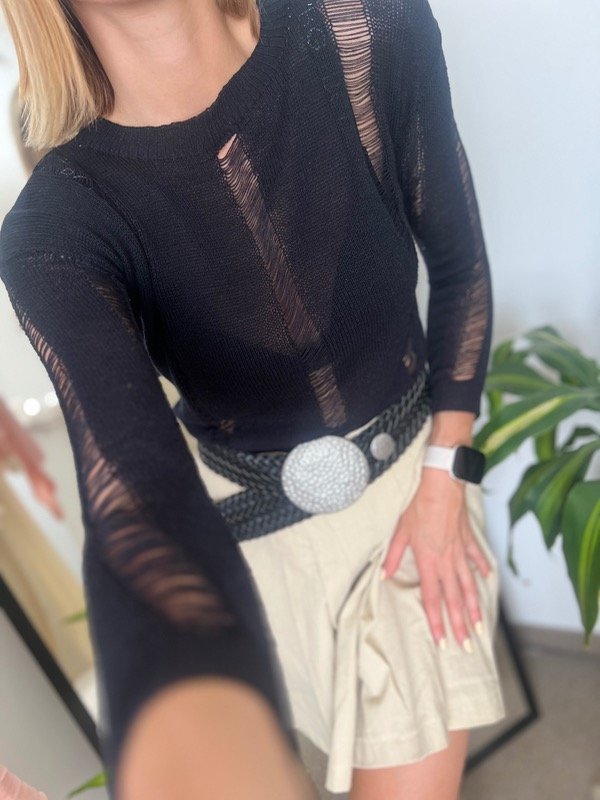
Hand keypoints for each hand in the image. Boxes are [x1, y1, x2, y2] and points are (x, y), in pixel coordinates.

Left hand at [380, 467, 491, 650]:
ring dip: (474, 609)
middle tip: (466, 646)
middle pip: (454, 600)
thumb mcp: (400, 531)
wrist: (442, 486)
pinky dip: (482, 571)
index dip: (436, 623)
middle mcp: (446, 562)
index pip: (432, 600)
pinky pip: (477, 559)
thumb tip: (384, 574)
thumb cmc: (419, 506)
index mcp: (428, 562)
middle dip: (460, 626)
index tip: (442, 642)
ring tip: (479, 627)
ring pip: (469, 586)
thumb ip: (393, 555)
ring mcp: (460, 553)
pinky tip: (487, 581)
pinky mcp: (468, 541)